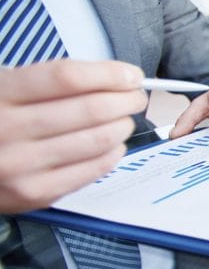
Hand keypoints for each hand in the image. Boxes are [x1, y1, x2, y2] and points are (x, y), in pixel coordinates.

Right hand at [0, 60, 147, 212]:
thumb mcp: (2, 87)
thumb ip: (47, 81)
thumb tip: (110, 78)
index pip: (67, 77)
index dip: (108, 74)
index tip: (131, 75)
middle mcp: (7, 130)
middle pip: (90, 109)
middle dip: (125, 100)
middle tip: (135, 97)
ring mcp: (20, 166)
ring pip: (96, 140)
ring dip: (122, 126)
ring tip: (124, 119)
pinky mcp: (34, 194)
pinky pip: (90, 170)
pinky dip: (112, 153)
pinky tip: (113, 144)